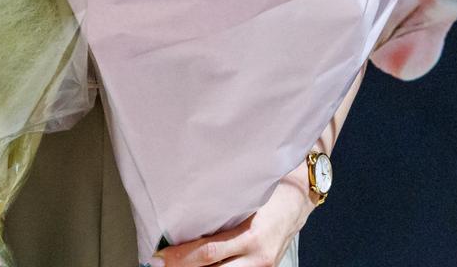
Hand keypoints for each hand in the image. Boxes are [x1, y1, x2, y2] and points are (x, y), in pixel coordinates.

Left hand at [150, 177, 311, 266]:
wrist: (298, 205)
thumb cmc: (270, 196)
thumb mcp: (246, 201)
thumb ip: (220, 214)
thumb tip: (184, 221)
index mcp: (251, 236)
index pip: (209, 252)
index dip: (180, 257)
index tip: (159, 256)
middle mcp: (256, 258)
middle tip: (159, 265)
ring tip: (174, 266)